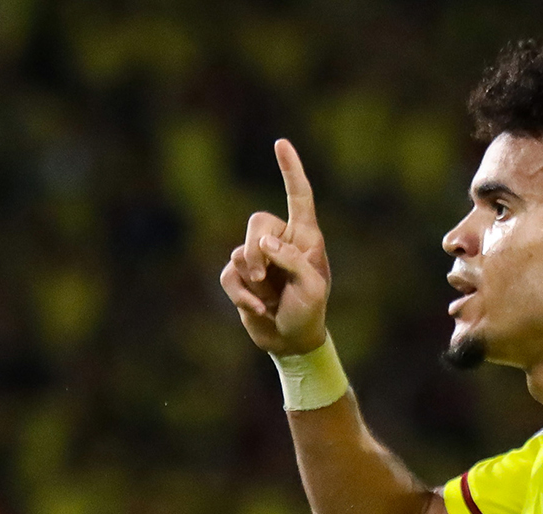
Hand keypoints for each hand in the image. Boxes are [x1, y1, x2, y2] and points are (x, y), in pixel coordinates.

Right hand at [219, 138, 330, 355]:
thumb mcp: (312, 287)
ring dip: (253, 279)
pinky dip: (242, 293)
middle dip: (257, 250)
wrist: (291, 340)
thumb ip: (292, 260)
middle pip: (258, 223)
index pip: (298, 196)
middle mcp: (281, 240)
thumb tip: (263, 244)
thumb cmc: (310, 311)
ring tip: (270, 298)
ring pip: (240, 251)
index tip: (281, 143)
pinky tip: (259, 309)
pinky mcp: (241, 276)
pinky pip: (229, 274)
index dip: (291, 170)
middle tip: (266, 276)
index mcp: (306, 236)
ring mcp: (259, 258)